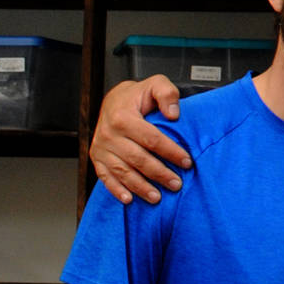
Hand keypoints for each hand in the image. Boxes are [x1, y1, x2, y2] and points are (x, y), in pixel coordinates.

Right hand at [90, 75, 189, 204]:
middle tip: (176, 184)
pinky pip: (105, 177)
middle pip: (138, 159)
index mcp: (123, 117)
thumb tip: (173, 114)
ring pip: (123, 172)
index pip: (152, 139)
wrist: (113, 100)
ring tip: (157, 197)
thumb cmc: (137, 96)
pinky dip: (116, 190)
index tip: (186, 162)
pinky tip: (129, 200)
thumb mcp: (155, 84)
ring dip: (140, 187)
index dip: (171, 152)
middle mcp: (109, 134)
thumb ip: (167, 94)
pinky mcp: (96, 158)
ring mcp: (101, 148)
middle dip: (159, 174)